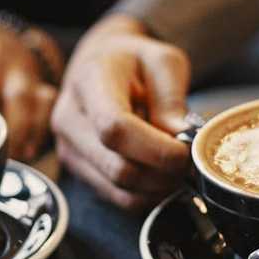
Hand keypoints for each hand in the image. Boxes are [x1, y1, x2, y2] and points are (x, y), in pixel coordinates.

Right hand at [51, 14, 190, 210]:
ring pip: (117, 189)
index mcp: (89, 81)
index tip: (186, 151)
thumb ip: (171, 98)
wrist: (101, 64)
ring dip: (157, 187)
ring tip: (177, 167)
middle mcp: (69, 118)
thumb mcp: (163, 61)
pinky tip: (160, 174)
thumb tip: (180, 138)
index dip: (155, 149)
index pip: (114, 128)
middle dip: (162, 173)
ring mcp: (68, 147)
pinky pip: (115, 197)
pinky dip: (145, 195)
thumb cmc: (134, 61)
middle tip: (190, 162)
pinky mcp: (76, 169)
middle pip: (117, 167)